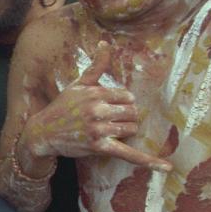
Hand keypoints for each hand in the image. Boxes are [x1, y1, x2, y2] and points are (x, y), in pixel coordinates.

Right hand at [18, 42, 172, 172]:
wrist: (43, 132)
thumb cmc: (62, 107)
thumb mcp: (78, 84)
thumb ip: (97, 65)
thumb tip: (106, 43)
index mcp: (96, 94)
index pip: (128, 97)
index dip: (122, 103)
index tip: (109, 107)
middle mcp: (98, 110)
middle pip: (133, 113)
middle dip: (125, 116)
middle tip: (110, 120)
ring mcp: (99, 130)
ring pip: (131, 129)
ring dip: (124, 130)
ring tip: (106, 131)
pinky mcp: (99, 147)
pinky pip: (129, 154)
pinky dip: (149, 162)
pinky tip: (167, 168)